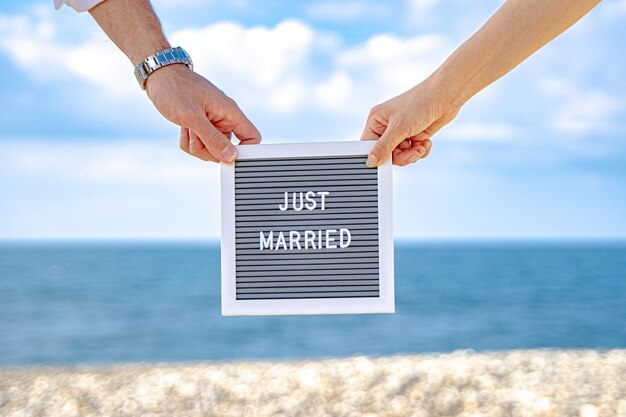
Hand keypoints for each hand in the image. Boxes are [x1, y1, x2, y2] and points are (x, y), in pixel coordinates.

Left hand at [145, 64, 260, 161]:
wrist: (158, 75)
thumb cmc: (175, 89)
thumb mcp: (192, 117)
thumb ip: (212, 138)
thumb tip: (230, 156)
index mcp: (230, 112)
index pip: (253, 137)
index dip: (244, 151)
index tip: (226, 155)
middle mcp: (225, 118)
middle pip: (227, 149)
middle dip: (208, 149)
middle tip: (195, 135)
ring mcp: (213, 122)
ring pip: (211, 148)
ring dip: (196, 144)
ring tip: (187, 127)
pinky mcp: (202, 125)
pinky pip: (200, 144)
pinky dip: (189, 141)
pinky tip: (183, 128)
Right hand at [361, 78, 458, 166]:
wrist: (445, 96)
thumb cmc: (420, 103)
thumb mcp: (399, 128)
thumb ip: (384, 147)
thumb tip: (370, 162)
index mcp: (376, 121)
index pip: (368, 145)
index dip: (377, 156)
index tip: (386, 164)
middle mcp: (387, 127)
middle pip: (386, 154)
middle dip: (401, 156)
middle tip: (412, 153)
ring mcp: (401, 132)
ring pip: (400, 155)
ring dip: (412, 154)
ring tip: (421, 147)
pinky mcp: (414, 135)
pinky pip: (412, 152)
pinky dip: (420, 151)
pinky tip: (426, 142)